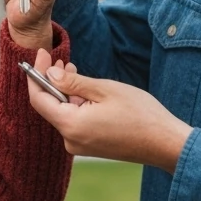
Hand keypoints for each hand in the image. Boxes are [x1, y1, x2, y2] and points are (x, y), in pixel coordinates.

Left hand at [25, 65, 193, 173]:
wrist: (165, 143)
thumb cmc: (140, 113)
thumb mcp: (104, 89)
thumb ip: (72, 82)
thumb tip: (49, 74)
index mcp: (71, 125)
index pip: (39, 99)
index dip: (35, 75)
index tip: (41, 54)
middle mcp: (71, 140)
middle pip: (49, 106)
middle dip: (50, 81)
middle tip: (58, 58)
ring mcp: (81, 146)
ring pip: (63, 113)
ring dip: (64, 91)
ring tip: (73, 70)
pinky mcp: (91, 147)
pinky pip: (74, 122)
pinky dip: (74, 104)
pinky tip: (84, 90)